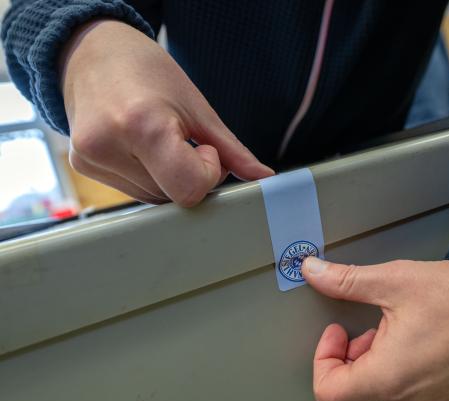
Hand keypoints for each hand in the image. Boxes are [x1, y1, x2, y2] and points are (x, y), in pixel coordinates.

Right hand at [60, 20, 273, 205]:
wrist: (93, 52)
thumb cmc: (147, 71)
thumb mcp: (198, 107)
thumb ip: (232, 149)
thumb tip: (262, 175)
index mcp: (141, 125)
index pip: (189, 189)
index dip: (207, 173)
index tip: (203, 148)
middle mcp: (107, 146)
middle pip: (172, 196)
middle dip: (190, 176)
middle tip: (184, 141)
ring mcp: (90, 159)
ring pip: (154, 199)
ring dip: (169, 179)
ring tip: (160, 139)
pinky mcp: (82, 166)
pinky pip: (134, 192)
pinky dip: (150, 177)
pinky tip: (142, 147)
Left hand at [301, 258, 448, 400]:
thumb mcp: (396, 281)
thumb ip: (346, 280)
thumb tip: (314, 272)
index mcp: (391, 378)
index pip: (328, 392)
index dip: (323, 358)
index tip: (337, 329)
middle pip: (349, 396)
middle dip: (345, 360)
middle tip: (362, 327)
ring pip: (374, 397)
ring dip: (369, 364)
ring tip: (390, 329)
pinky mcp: (442, 399)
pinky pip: (400, 396)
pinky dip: (391, 371)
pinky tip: (410, 339)